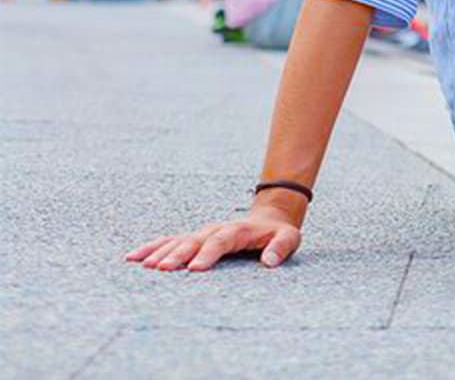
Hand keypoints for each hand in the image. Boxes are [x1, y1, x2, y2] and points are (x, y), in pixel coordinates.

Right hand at [126, 200, 302, 271]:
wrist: (269, 217)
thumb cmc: (278, 233)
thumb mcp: (289, 238)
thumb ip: (281, 248)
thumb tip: (270, 262)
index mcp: (238, 230)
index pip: (221, 241)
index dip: (208, 253)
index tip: (195, 268)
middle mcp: (215, 230)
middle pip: (194, 241)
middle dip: (177, 255)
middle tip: (161, 269)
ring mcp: (202, 233)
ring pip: (177, 240)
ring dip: (159, 252)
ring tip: (141, 265)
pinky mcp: (192, 238)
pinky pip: (169, 241)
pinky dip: (152, 248)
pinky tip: (133, 258)